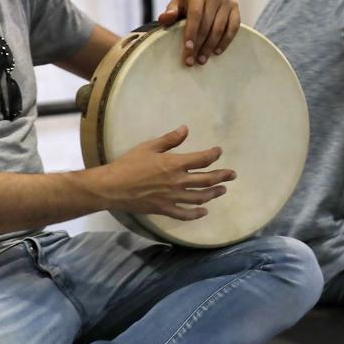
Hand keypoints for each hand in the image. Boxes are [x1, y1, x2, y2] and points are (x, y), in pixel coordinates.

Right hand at [98, 126, 234, 219]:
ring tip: (222, 190)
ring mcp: (172, 197)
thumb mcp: (148, 147)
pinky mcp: (164, 209)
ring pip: (200, 197)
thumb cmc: (128, 164)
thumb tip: (185, 129)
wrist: (111, 187)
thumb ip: (169, 139)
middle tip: (232, 175)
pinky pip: (184, 214)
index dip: (213, 155)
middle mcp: (178, 181)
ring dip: (214, 194)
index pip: (202, 159)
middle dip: (222, 176)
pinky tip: (204, 211)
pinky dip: (196, 214)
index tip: (219, 152)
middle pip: (207, 180)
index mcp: (174, 164)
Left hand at [158, 0, 240, 65]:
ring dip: (210, 46)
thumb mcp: (177, 4)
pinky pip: (233, 28)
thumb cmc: (188, 3)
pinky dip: (225, 42)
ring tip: (202, 60)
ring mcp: (227, 2)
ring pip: (220, 29)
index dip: (192, 34)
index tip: (188, 50)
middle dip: (199, 45)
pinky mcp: (235, 9)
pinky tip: (216, 52)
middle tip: (192, 61)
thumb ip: (170, 12)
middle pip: (207, 25)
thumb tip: (163, 19)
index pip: (195, 16)